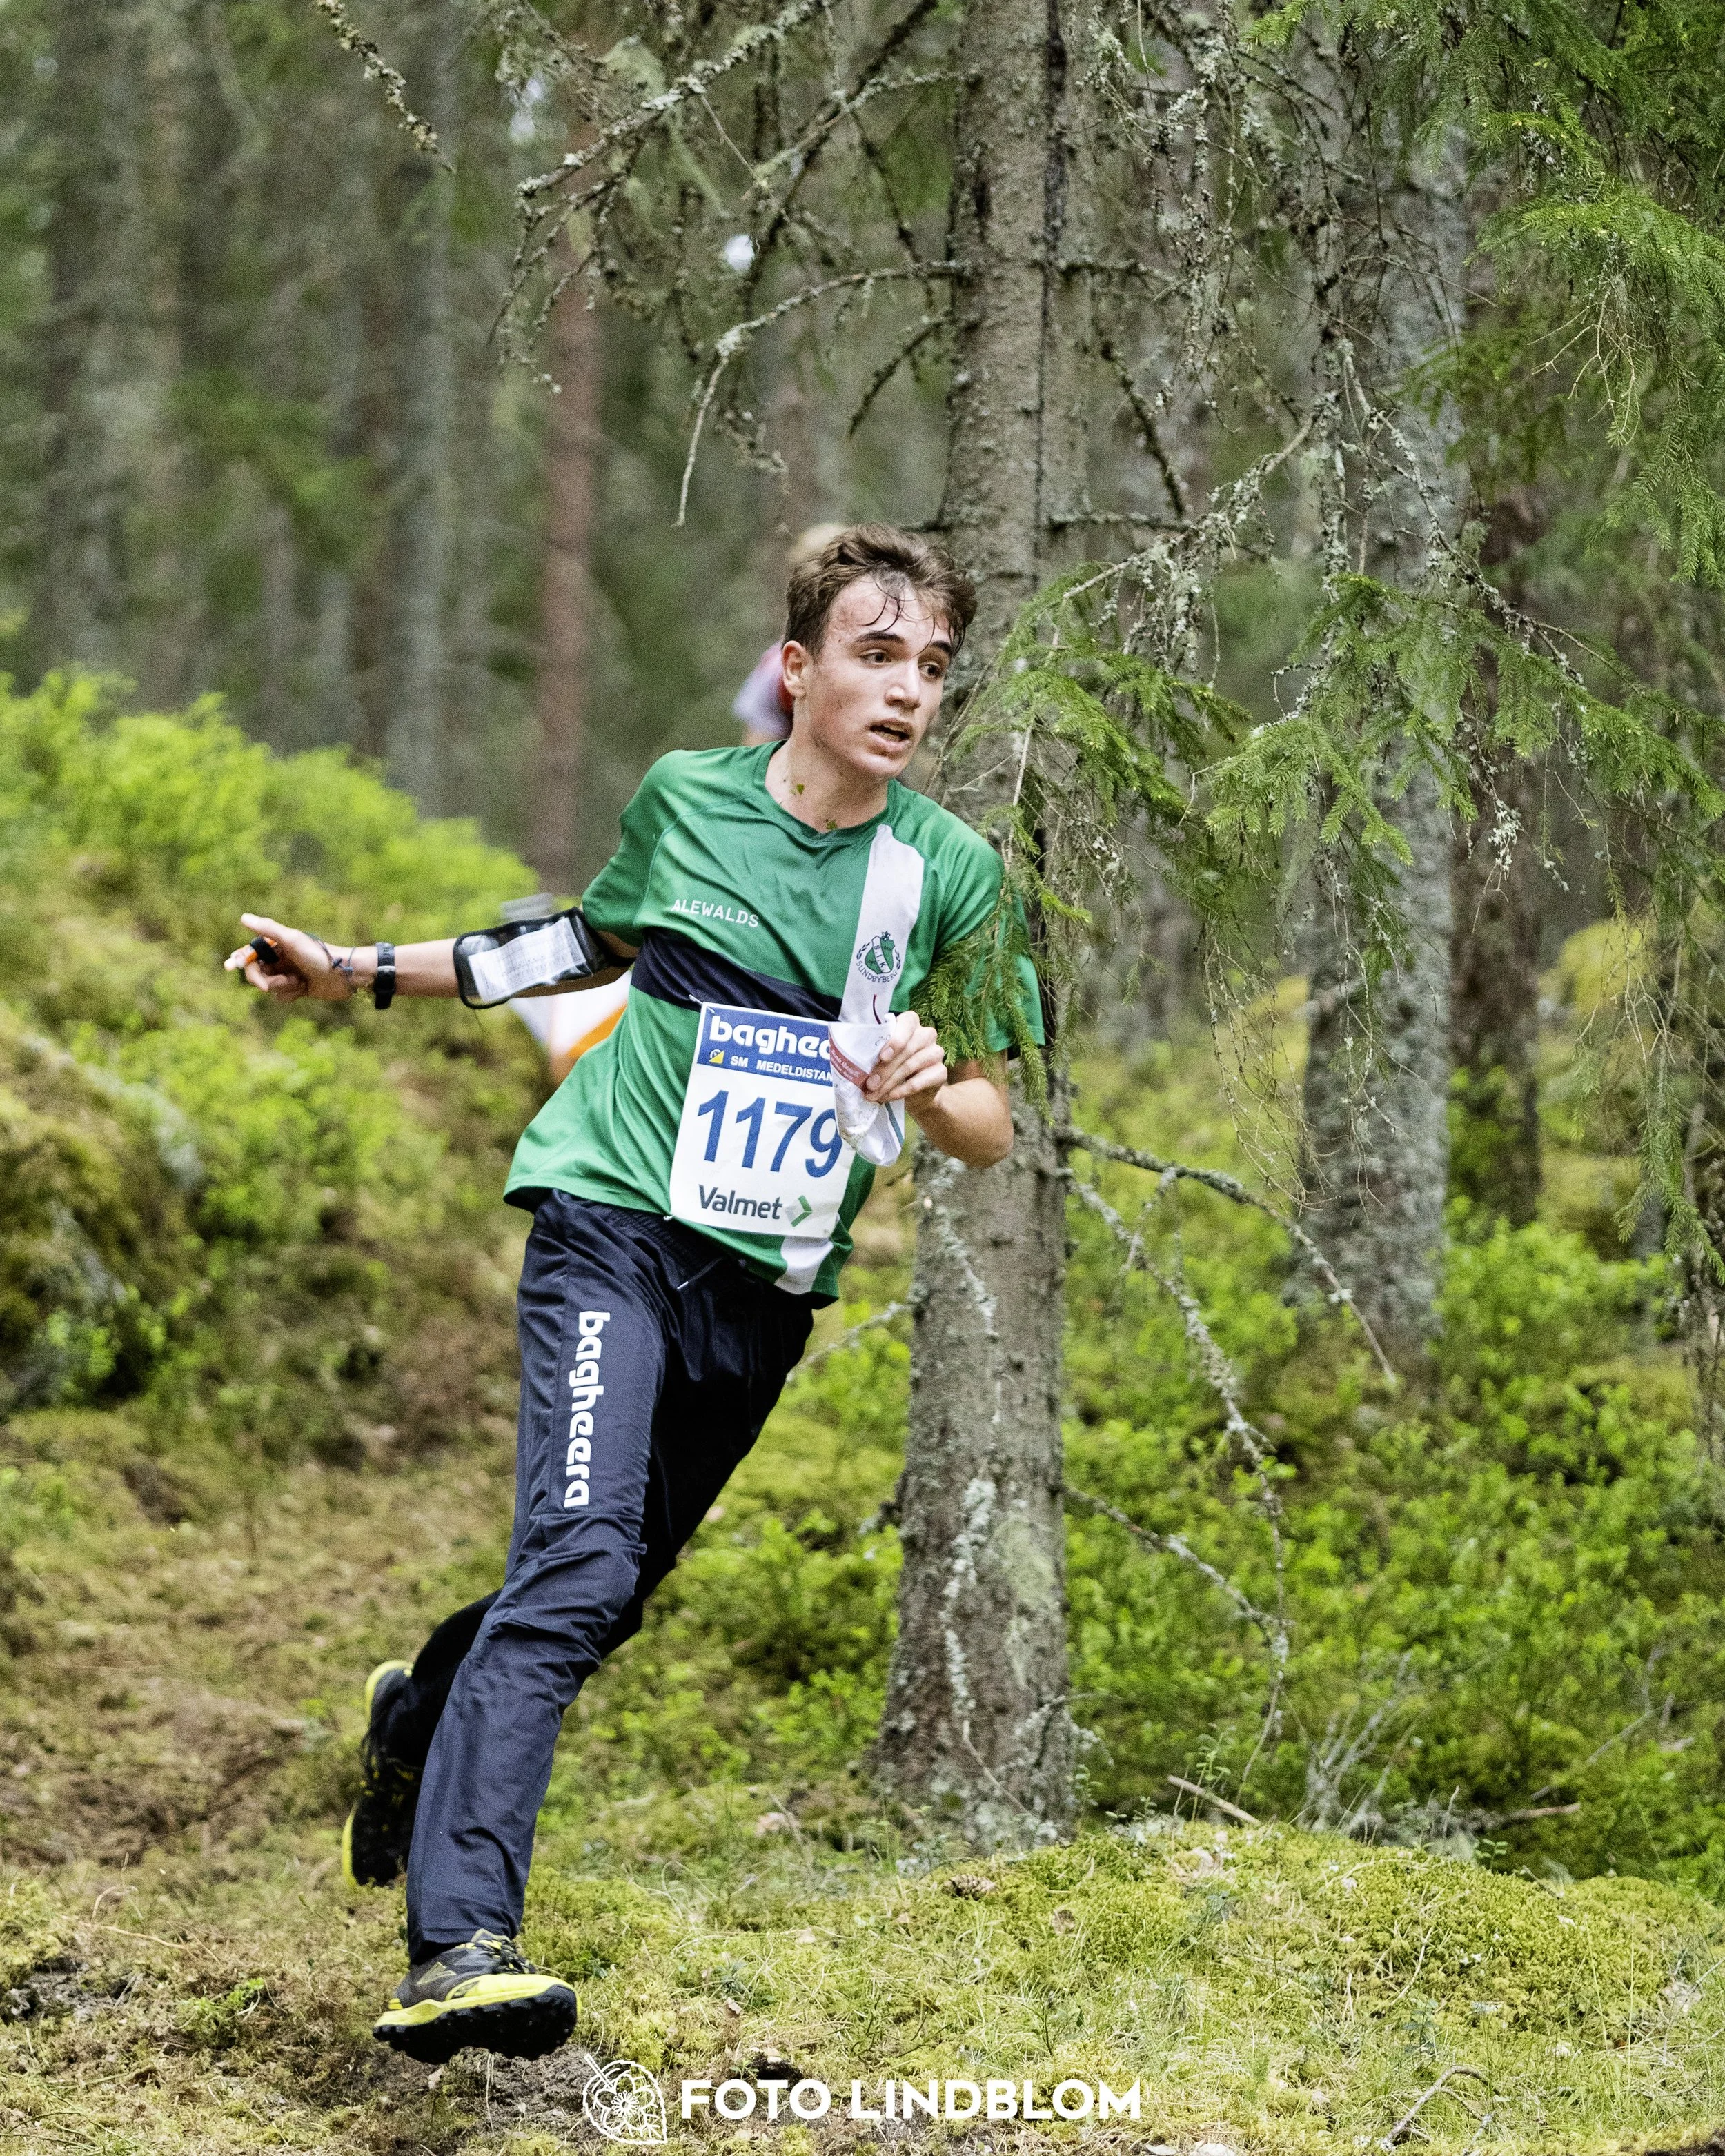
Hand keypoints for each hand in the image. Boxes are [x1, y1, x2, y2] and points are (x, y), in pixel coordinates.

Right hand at [223, 914, 361, 1003]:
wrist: (344, 975)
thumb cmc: (319, 955)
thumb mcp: (293, 940)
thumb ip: (268, 929)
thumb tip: (243, 917)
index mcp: (276, 946)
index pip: (250, 954)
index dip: (239, 960)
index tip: (230, 966)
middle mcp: (279, 959)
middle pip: (256, 974)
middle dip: (266, 980)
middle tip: (283, 981)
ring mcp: (287, 975)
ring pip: (268, 988)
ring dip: (282, 987)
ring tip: (300, 981)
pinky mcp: (295, 989)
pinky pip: (281, 997)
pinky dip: (291, 995)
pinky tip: (304, 989)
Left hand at [862, 1009, 947, 1108]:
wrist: (915, 1093)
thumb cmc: (893, 1067)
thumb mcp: (882, 1058)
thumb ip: (875, 1054)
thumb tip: (855, 1065)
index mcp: (910, 1024)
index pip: (907, 1022)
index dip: (895, 1039)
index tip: (882, 1056)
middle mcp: (926, 1035)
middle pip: (906, 1049)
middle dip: (885, 1068)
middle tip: (869, 1084)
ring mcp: (936, 1052)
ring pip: (910, 1065)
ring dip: (889, 1082)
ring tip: (874, 1094)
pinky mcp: (941, 1072)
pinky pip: (919, 1081)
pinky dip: (901, 1090)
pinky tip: (889, 1096)